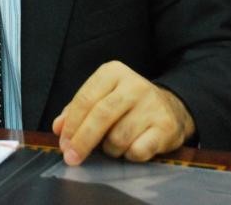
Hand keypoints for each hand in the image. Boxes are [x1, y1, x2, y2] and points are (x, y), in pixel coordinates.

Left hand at [51, 61, 194, 165]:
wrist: (171, 108)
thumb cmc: (127, 106)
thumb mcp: (102, 98)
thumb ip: (77, 110)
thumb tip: (58, 127)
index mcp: (113, 72)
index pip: (85, 99)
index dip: (71, 125)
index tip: (63, 144)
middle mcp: (134, 85)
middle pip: (100, 116)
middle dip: (82, 140)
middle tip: (72, 158)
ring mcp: (152, 105)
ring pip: (118, 137)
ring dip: (109, 149)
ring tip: (113, 146)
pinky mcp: (166, 126)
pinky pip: (137, 150)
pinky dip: (129, 155)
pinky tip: (132, 149)